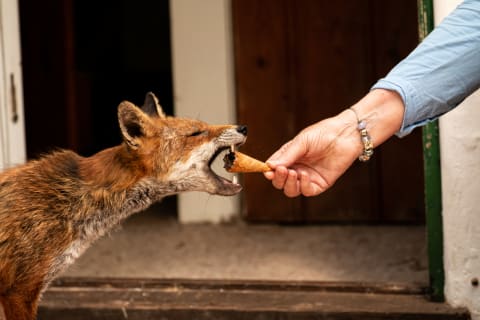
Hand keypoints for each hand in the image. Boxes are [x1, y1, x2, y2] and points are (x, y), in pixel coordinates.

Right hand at [263, 89, 404, 197]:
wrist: (345, 135)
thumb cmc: (324, 133)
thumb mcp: (302, 141)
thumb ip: (287, 155)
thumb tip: (269, 165)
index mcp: (289, 157)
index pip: (274, 169)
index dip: (269, 172)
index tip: (267, 171)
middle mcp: (296, 169)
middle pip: (280, 183)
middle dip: (278, 179)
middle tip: (281, 171)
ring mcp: (308, 178)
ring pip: (291, 190)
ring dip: (288, 184)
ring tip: (292, 173)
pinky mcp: (320, 184)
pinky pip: (306, 191)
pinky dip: (302, 185)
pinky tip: (303, 175)